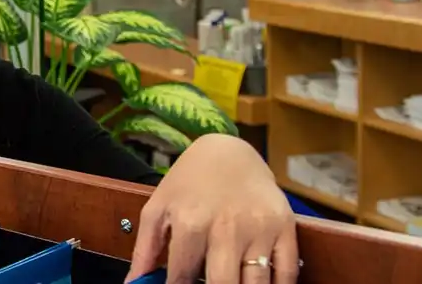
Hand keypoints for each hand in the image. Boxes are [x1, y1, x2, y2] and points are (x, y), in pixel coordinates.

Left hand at [125, 134, 298, 283]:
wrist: (229, 151)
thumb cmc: (189, 183)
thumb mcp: (157, 209)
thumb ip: (144, 250)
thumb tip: (133, 283)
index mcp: (191, 223)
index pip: (182, 278)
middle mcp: (226, 227)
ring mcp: (259, 228)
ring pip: (257, 283)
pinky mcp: (285, 227)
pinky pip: (287, 272)